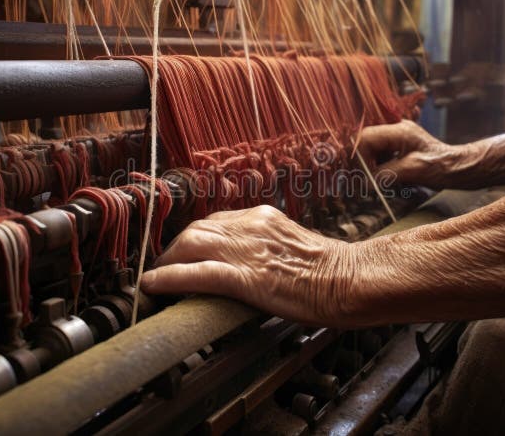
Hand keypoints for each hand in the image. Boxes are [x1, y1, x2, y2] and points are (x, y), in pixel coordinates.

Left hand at [141, 205, 356, 326]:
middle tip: (163, 268)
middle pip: (197, 229)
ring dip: (167, 263)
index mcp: (263, 217)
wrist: (351, 280)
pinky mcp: (248, 277)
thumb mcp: (295, 246)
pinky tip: (154, 287)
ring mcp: (248, 250)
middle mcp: (252, 225)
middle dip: (174, 249)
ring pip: (191, 244)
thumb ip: (267, 247)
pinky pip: (199, 273)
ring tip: (156, 281)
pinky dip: (171, 279)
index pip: (215, 221)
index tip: (183, 252)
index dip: (193, 238)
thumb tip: (248, 264)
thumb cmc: (330, 270)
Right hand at [358, 120, 462, 189]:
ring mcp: (397, 138)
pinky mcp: (399, 147)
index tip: (363, 176)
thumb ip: (386, 174)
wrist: (460, 168)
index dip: (360, 156)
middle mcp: (396, 130)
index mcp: (399, 131)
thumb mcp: (412, 171)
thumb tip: (365, 182)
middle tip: (366, 181)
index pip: (366, 137)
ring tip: (376, 181)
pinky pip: (380, 155)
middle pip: (365, 142)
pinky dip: (378, 168)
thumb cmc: (442, 167)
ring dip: (370, 167)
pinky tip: (386, 178)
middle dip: (363, 162)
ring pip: (371, 149)